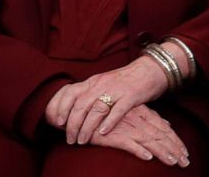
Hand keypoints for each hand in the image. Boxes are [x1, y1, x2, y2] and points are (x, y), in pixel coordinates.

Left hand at [46, 57, 166, 144]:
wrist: (151, 69)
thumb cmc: (126, 79)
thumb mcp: (104, 82)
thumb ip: (91, 93)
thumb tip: (74, 110)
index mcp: (94, 81)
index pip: (72, 93)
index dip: (63, 108)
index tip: (58, 122)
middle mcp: (103, 84)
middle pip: (81, 105)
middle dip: (73, 124)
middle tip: (70, 139)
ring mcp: (117, 89)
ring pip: (96, 109)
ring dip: (87, 127)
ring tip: (82, 140)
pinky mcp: (131, 96)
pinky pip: (118, 110)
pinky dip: (109, 122)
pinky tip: (103, 132)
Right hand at [88, 103, 189, 165]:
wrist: (86, 110)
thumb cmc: (111, 112)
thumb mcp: (133, 111)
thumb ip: (150, 117)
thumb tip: (167, 123)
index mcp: (144, 114)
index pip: (164, 128)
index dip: (176, 141)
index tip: (186, 153)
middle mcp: (138, 120)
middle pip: (160, 136)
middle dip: (174, 149)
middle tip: (185, 162)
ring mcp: (126, 127)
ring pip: (148, 141)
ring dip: (161, 152)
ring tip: (173, 162)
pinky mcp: (112, 135)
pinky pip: (127, 143)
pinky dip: (138, 150)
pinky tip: (147, 157)